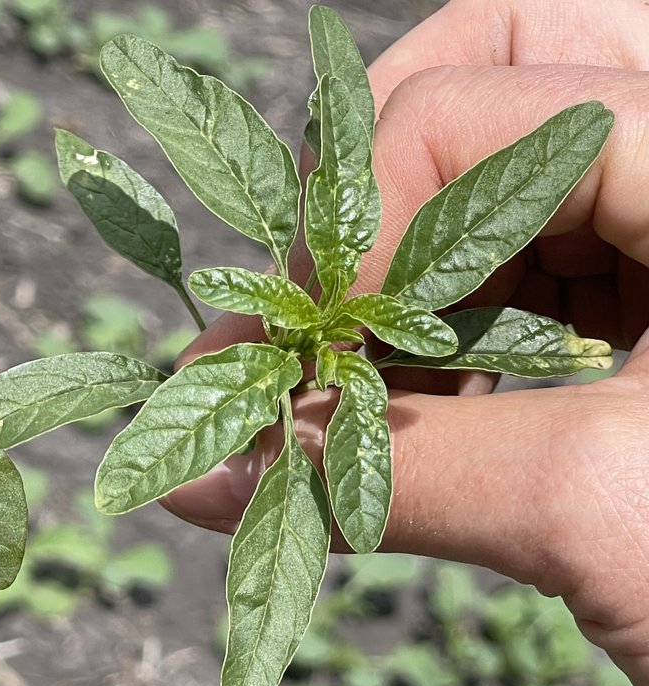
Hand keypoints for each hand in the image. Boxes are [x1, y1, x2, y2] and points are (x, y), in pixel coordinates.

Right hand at [163, 0, 648, 685]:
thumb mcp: (597, 512)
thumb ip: (381, 472)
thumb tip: (192, 473)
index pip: (476, 107)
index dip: (361, 231)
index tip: (313, 364)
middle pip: (498, 70)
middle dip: (379, 201)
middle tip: (330, 321)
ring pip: (506, 162)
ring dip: (412, 277)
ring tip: (378, 387)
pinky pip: (537, 247)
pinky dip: (459, 323)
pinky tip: (433, 407)